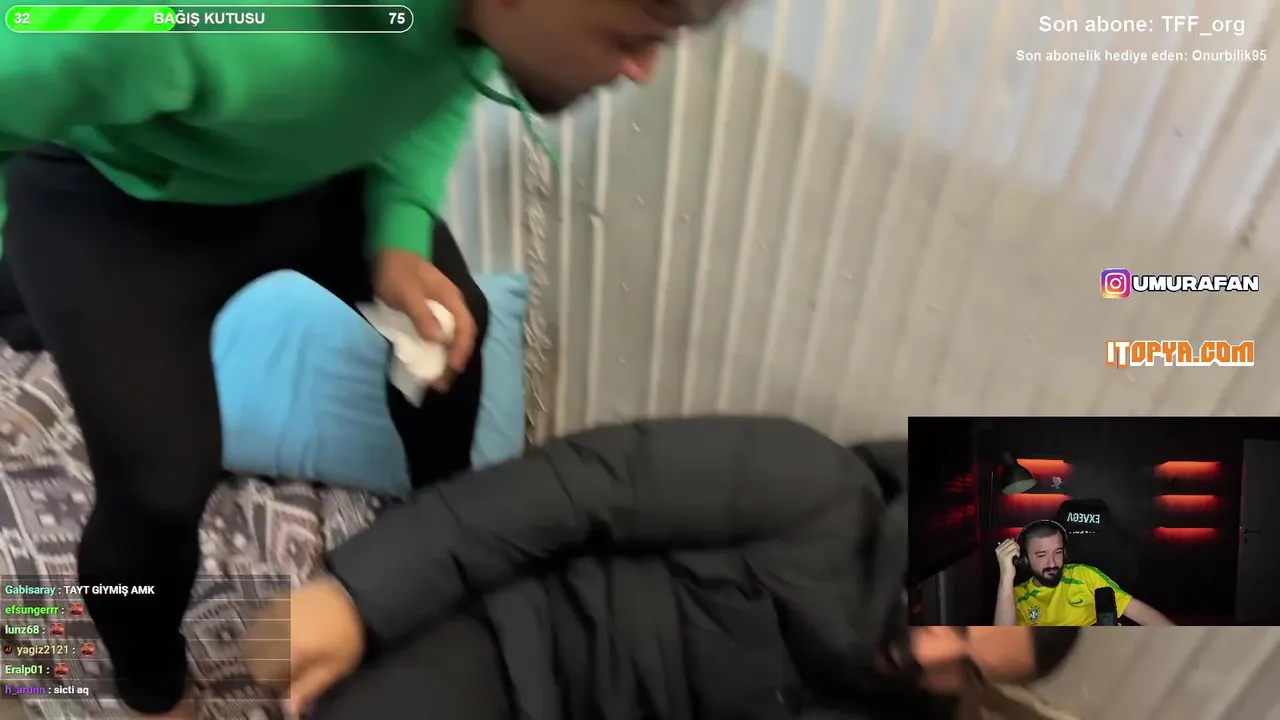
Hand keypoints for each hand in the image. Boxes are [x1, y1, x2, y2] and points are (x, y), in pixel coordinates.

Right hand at [244, 576, 364, 714]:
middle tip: (291, 664)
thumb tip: (289, 708)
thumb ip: (309, 687)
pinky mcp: (280, 599)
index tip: (292, 679)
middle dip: (268, 664)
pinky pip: (264, 620)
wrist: (358, 594)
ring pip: (256, 637)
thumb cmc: (349, 634)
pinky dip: (271, 630)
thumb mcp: (336, 666)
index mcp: (288, 648)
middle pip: (254, 655)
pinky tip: (291, 629)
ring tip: (291, 647)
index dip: (277, 681)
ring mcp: (276, 611)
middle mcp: (276, 629)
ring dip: (267, 646)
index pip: (265, 674)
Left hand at [375, 248, 476, 390]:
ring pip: (451, 337)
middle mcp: (452, 306)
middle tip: (443, 383)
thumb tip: (439, 340)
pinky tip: (428, 360)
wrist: (388, 249)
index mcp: (452, 299)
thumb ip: (423, 316)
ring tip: (437, 378)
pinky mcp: (430, 312)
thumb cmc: (398, 270)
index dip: (460, 351)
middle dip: (454, 361)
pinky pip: (439, 334)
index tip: (451, 370)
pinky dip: (436, 350)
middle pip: (461, 337)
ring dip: (446, 358)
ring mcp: (442, 309)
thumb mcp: (407, 294)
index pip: (465, 329)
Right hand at [995, 538, 1019, 577]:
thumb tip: (1012, 539)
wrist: (1006, 575)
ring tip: (1016, 555)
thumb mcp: (1006, 555)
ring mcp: (1001, 553)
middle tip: (1017, 552)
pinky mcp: (1006, 557)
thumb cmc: (1008, 565)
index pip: (1008, 540)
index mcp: (998, 549)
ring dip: (1017, 550)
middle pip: (1011, 542)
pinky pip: (1015, 550)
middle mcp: (998, 550)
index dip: (1013, 543)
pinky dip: (1018, 553)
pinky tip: (1017, 557)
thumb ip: (1008, 547)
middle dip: (1016, 546)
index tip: (1015, 549)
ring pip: (1013, 545)